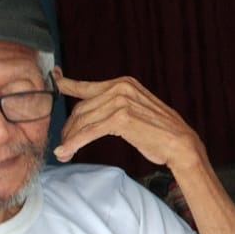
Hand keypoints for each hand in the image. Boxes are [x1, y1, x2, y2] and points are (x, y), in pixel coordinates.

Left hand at [52, 70, 204, 173]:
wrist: (181, 144)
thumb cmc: (160, 132)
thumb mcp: (136, 110)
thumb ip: (115, 106)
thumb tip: (92, 114)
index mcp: (123, 83)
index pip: (86, 86)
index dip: (66, 85)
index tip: (54, 80)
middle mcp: (120, 88)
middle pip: (81, 109)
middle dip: (69, 128)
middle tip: (63, 144)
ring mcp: (120, 102)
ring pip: (82, 121)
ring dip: (69, 139)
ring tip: (64, 153)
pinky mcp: (120, 119)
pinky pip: (89, 131)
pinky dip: (75, 143)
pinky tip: (66, 151)